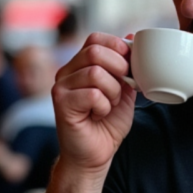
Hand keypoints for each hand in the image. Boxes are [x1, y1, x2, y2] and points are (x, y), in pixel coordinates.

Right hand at [51, 32, 136, 176]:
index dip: (117, 47)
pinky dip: (103, 106)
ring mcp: (61, 86)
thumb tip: (131, 36)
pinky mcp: (61, 103)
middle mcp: (67, 72)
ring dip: (112, 92)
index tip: (129, 66)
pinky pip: (91, 94)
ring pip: (94, 73)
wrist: (94, 156)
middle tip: (121, 90)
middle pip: (95, 51)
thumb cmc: (107, 124)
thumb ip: (126, 66)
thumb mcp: (124, 91)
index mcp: (81, 65)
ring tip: (109, 105)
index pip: (96, 38)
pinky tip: (99, 115)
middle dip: (118, 69)